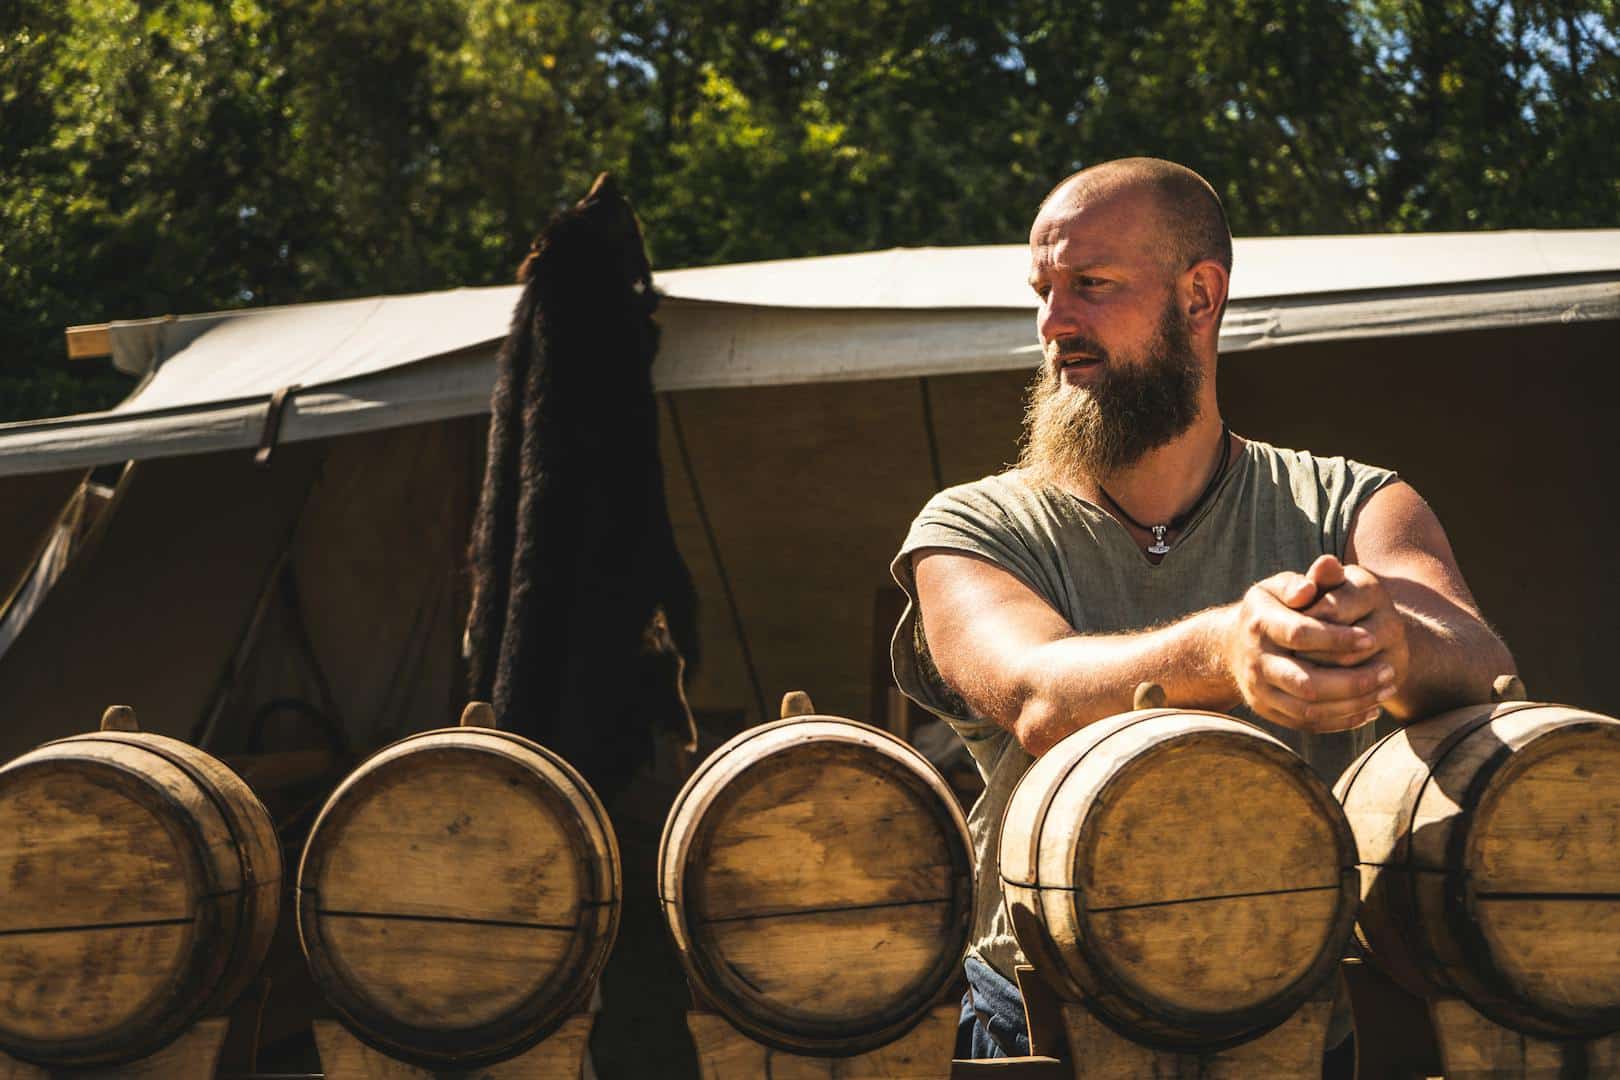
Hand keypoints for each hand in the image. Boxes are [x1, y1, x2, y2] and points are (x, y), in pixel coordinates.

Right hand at [1223, 562, 1397, 732]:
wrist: (1231, 645)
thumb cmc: (1270, 609)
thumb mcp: (1278, 586)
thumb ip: (1304, 579)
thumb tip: (1326, 567)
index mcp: (1259, 624)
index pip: (1300, 635)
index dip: (1338, 638)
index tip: (1372, 637)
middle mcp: (1256, 661)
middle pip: (1306, 683)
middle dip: (1353, 682)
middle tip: (1389, 671)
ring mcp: (1260, 691)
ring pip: (1309, 710)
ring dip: (1353, 704)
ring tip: (1385, 690)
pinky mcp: (1267, 711)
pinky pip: (1308, 724)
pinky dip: (1342, 721)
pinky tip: (1369, 708)